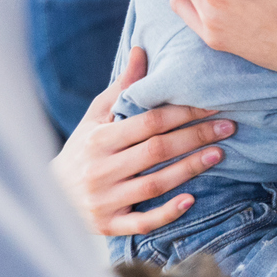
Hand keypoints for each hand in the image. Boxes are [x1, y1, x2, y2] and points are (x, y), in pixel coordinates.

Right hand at [50, 45, 235, 235]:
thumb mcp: (95, 116)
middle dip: (195, 137)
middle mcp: (100, 170)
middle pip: (156, 151)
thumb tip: (142, 50)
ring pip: (154, 185)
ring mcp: (104, 200)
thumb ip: (123, 87)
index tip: (213, 104)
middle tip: (228, 127)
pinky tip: (192, 200)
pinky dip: (167, 213)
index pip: (148, 122)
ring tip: (219, 154)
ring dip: (190, 169)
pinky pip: (143, 222)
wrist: (49, 196)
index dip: (183, 111)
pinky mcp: (108, 226)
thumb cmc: (81, 149)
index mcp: (98, 139)